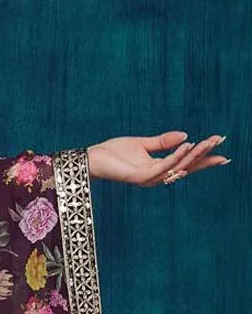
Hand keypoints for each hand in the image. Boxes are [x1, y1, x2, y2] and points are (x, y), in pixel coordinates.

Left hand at [86, 131, 229, 184]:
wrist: (92, 158)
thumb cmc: (114, 152)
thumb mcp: (142, 143)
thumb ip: (163, 142)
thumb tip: (185, 135)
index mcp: (157, 169)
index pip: (185, 164)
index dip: (203, 157)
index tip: (221, 148)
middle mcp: (155, 176)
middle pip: (186, 167)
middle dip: (204, 155)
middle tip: (219, 142)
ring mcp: (148, 178)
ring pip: (177, 167)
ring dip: (194, 154)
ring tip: (207, 142)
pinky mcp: (139, 176)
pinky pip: (162, 166)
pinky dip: (176, 156)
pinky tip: (187, 146)